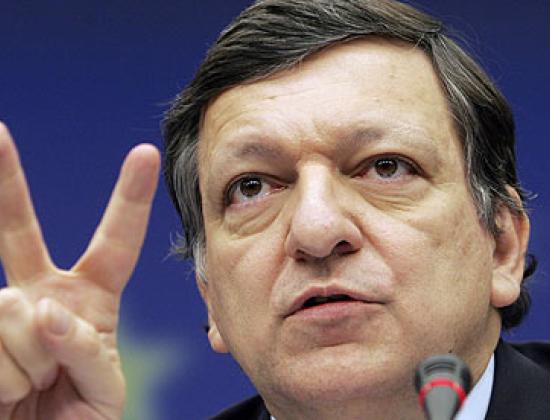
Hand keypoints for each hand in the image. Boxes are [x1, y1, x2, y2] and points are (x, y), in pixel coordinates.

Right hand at [0, 122, 159, 418]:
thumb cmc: (78, 417)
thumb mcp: (103, 388)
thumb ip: (87, 349)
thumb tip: (44, 309)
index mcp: (90, 298)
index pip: (117, 241)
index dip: (130, 199)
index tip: (145, 153)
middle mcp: (42, 294)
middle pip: (19, 231)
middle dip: (6, 181)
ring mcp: (4, 311)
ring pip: (13, 309)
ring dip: (28, 364)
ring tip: (30, 390)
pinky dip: (2, 379)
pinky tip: (4, 393)